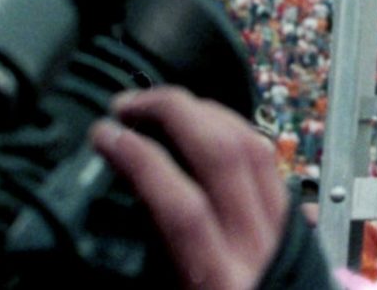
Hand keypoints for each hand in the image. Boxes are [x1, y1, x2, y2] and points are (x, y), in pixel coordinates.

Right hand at [93, 87, 287, 289]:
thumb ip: (132, 278)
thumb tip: (84, 255)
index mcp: (217, 282)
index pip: (179, 203)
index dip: (138, 158)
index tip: (104, 136)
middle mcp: (257, 249)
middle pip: (223, 153)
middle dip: (172, 112)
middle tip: (128, 104)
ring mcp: (280, 233)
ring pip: (253, 146)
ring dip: (204, 112)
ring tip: (163, 106)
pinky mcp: (292, 227)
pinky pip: (269, 161)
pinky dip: (235, 133)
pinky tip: (209, 130)